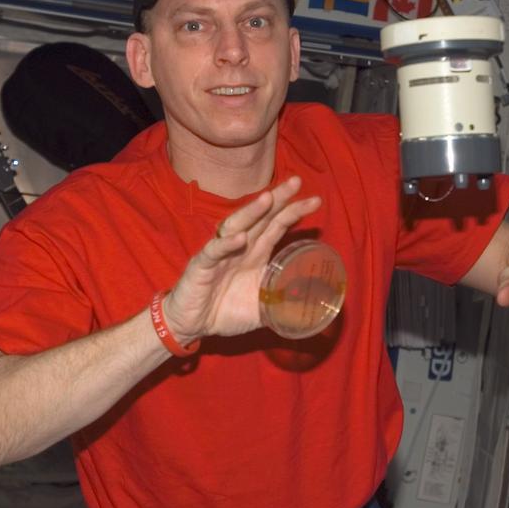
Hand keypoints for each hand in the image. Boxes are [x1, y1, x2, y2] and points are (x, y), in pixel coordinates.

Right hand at [163, 176, 321, 343]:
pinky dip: (226, 244)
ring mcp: (220, 254)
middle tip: (296, 182)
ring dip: (252, 212)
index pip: (277, 226)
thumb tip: (310, 307)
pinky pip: (214, 251)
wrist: (192, 325)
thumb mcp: (261, 309)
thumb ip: (282, 303)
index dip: (293, 212)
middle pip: (261, 218)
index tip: (316, 201)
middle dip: (278, 199)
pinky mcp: (201, 265)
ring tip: (268, 198)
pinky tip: (240, 238)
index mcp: (256, 254)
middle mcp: (240, 248)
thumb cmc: (225, 312)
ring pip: (237, 226)